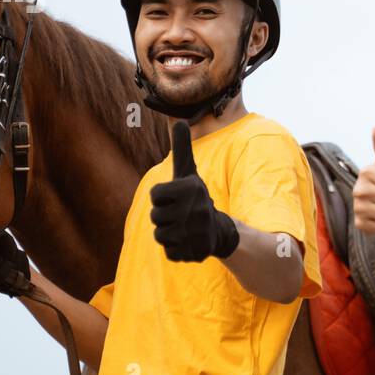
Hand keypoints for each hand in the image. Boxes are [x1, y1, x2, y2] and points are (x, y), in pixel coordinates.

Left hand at [150, 122, 240, 260]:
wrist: (219, 230)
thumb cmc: (196, 197)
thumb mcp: (189, 172)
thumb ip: (181, 149)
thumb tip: (180, 121)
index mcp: (191, 189)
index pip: (155, 195)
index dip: (162, 198)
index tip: (178, 198)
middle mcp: (195, 210)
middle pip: (155, 217)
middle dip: (165, 217)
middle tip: (181, 215)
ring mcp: (196, 233)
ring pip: (160, 235)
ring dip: (169, 233)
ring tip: (184, 228)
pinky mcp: (195, 253)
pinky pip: (170, 253)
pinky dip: (176, 249)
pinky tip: (188, 241)